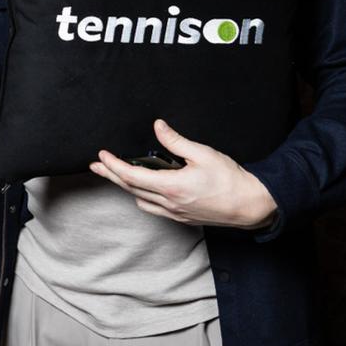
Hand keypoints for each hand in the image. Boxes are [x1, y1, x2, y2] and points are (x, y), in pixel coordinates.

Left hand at [89, 119, 277, 229]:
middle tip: (95, 167)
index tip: (102, 155)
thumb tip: (158, 126)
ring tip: (115, 176)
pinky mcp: (181, 218)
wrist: (250, 205)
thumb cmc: (230, 179)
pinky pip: (153, 209)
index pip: (132, 176)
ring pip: (140, 200)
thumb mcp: (203, 153)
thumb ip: (176, 141)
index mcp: (170, 186)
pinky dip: (141, 197)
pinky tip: (141, 191)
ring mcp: (174, 213)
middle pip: (130, 189)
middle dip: (110, 176)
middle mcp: (168, 203)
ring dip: (125, 187)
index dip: (113, 165)